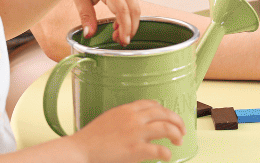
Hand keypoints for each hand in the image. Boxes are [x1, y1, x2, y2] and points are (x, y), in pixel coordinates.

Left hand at [54, 0, 139, 45]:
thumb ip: (86, 16)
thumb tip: (89, 34)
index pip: (123, 10)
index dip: (125, 27)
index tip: (123, 40)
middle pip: (134, 9)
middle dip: (131, 27)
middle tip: (122, 42)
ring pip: (135, 6)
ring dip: (130, 22)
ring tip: (118, 36)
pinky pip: (130, 3)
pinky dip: (127, 15)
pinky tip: (118, 25)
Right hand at [68, 99, 183, 162]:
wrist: (77, 151)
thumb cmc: (88, 140)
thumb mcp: (107, 120)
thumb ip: (123, 119)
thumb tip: (135, 125)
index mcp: (126, 110)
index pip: (152, 104)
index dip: (164, 110)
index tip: (169, 117)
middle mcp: (134, 118)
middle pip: (164, 113)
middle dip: (177, 120)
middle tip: (182, 130)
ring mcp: (136, 133)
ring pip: (166, 128)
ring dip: (176, 134)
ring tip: (179, 141)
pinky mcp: (136, 149)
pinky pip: (159, 149)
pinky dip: (167, 153)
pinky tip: (168, 156)